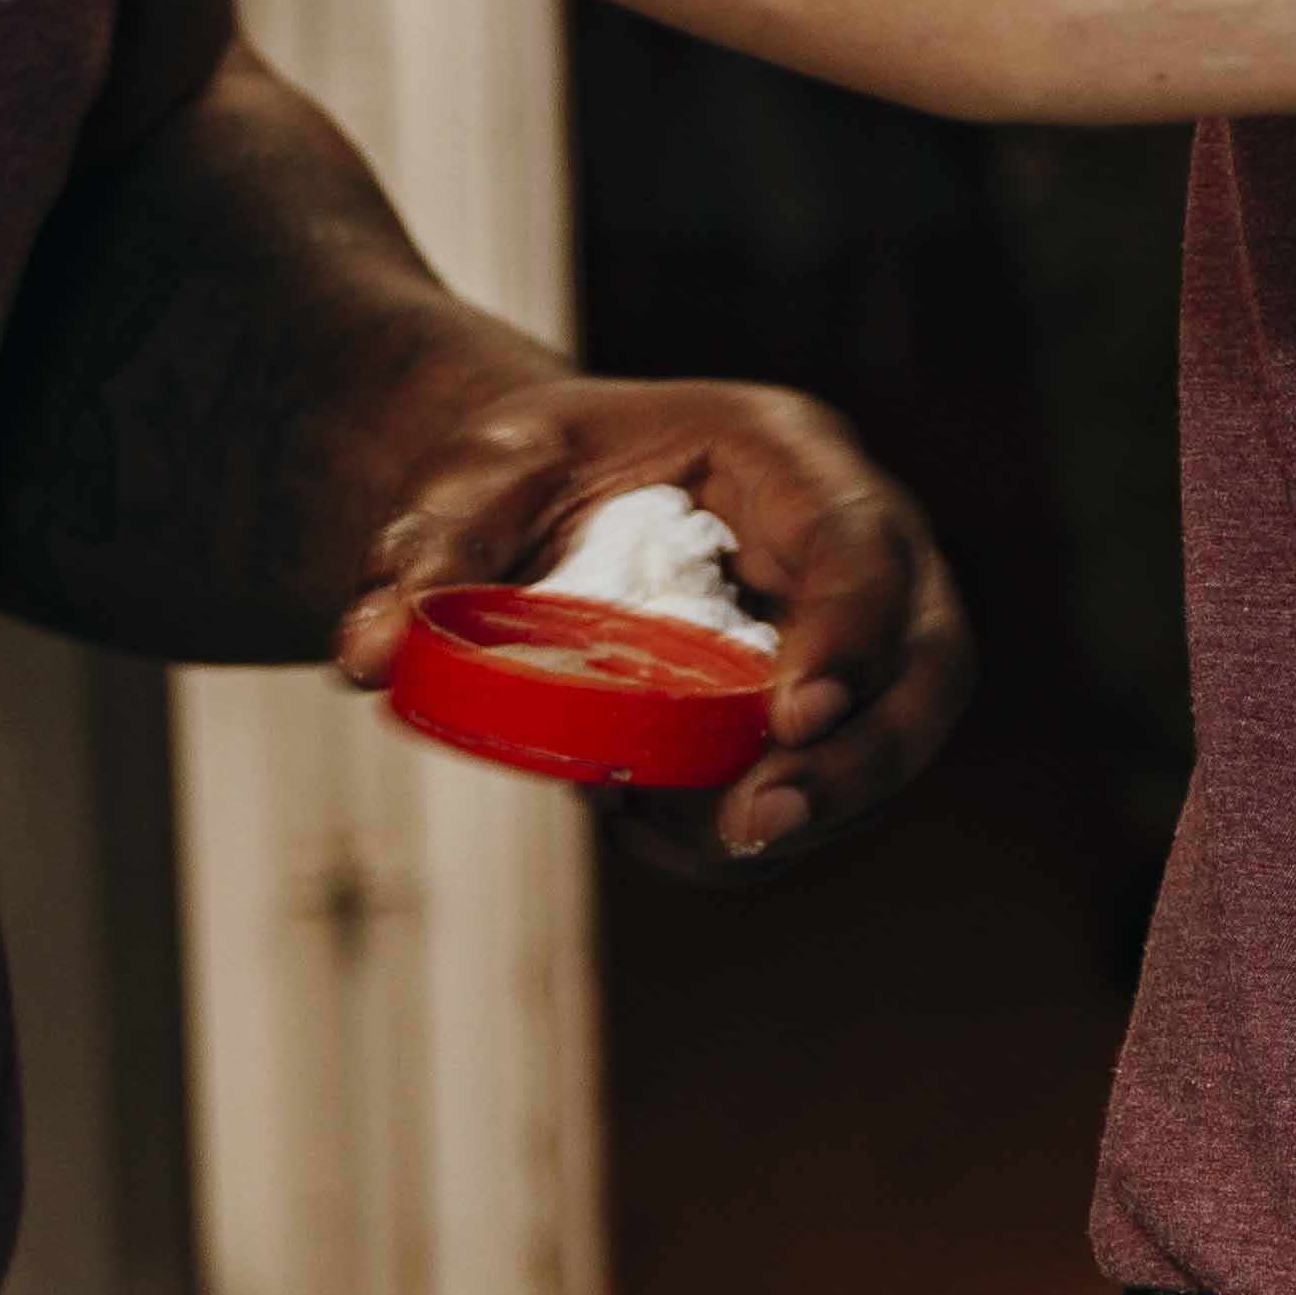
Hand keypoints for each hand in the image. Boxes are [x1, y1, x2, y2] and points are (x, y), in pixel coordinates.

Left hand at [338, 376, 974, 870]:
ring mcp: (854, 631)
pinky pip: (826, 784)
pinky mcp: (820, 705)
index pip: (863, 545)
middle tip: (753, 826)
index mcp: (791, 457)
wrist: (545, 498)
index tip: (791, 719)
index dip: (850, 633)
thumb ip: (430, 547)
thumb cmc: (528, 467)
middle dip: (860, 759)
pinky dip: (750, 826)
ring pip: (897, 736)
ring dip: (809, 808)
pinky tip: (659, 824)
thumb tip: (368, 654)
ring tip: (681, 837)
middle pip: (927, 662)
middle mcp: (856, 544)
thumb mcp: (475, 476)